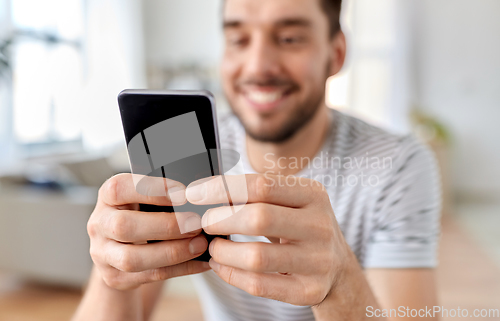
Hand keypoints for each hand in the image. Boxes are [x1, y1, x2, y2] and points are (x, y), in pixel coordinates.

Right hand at [87, 173, 210, 290]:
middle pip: (124, 226)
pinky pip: (149, 276)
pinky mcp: (114, 277)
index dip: (152, 190)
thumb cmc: (141, 215)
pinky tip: (200, 262)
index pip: (120, 188)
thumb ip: (163, 195)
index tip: (183, 193)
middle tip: (196, 224)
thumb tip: (199, 196)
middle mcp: (99, 224)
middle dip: (166, 226)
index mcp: (107, 196)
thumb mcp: (144, 198)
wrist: (121, 249)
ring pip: (132, 258)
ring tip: (199, 244)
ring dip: (172, 252)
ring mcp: (102, 254)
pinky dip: (180, 269)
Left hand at [186, 174, 352, 305]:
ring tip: (213, 246)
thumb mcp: (290, 202)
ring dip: (223, 252)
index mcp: (313, 194)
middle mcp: (319, 225)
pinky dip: (231, 275)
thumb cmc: (300, 225)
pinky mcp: (308, 290)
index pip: (261, 185)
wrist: (337, 266)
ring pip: (256, 257)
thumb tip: (205, 189)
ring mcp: (317, 260)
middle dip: (220, 220)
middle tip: (205, 222)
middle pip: (258, 218)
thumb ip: (257, 193)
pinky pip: (259, 285)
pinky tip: (221, 265)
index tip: (194, 192)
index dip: (222, 188)